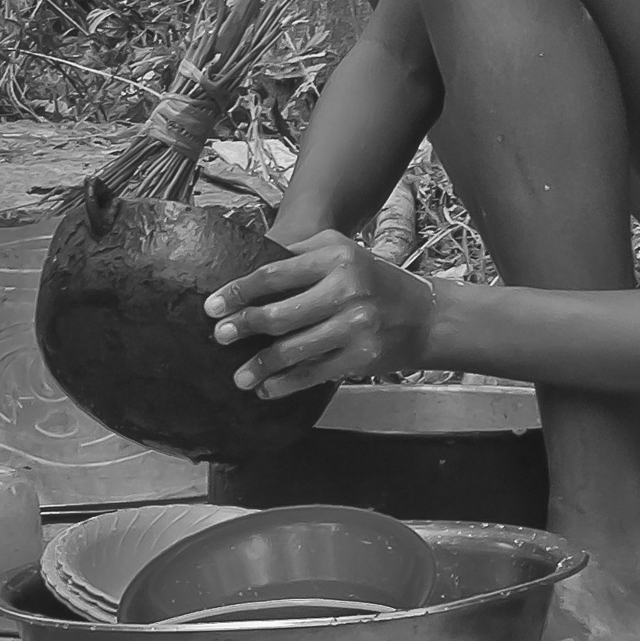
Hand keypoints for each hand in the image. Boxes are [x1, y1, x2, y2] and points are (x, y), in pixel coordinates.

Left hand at [204, 230, 437, 397]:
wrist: (426, 315)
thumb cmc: (374, 280)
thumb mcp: (343, 251)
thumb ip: (300, 256)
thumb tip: (248, 274)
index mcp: (336, 257)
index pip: (275, 273)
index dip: (240, 290)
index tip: (213, 304)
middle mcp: (346, 289)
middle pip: (280, 313)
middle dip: (244, 327)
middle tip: (220, 336)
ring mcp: (355, 326)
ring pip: (294, 349)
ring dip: (261, 365)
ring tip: (238, 376)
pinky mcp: (361, 357)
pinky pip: (313, 374)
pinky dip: (286, 384)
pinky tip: (267, 388)